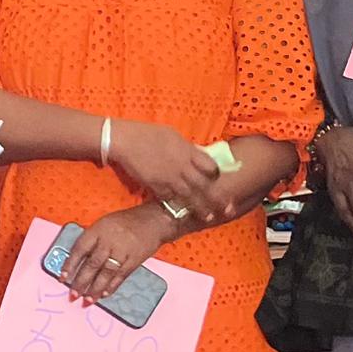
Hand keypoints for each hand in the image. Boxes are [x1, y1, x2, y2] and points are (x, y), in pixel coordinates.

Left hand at [54, 205, 170, 303]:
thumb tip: (78, 261)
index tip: (62, 277)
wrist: (154, 220)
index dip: (70, 264)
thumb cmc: (125, 222)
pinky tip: (104, 294)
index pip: (80, 249)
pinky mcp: (134, 260)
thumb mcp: (104, 223)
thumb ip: (92, 240)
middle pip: (92, 264)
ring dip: (96, 288)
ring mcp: (123, 251)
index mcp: (98, 230)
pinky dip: (112, 286)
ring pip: (106, 273)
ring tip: (87, 300)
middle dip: (81, 281)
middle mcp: (109, 241)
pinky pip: (121, 276)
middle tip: (73, 294)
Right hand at [102, 120, 218, 215]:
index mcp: (188, 152)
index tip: (217, 179)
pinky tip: (182, 213)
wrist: (125, 140)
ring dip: (200, 208)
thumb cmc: (147, 133)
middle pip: (204, 186)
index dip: (216, 175)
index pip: (210, 166)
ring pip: (189, 197)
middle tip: (227, 210)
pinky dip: (176, 206)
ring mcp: (169, 178)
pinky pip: (169, 199)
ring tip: (209, 218)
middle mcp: (182, 167)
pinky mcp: (155, 187)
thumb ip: (187, 148)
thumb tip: (197, 154)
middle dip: (216, 199)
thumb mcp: (173, 135)